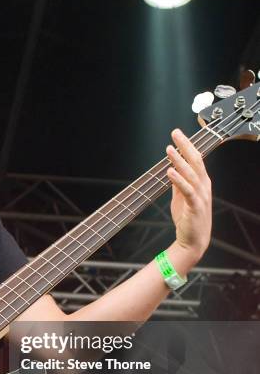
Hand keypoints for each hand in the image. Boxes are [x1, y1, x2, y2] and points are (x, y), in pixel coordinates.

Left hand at [166, 128, 211, 264]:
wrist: (192, 241)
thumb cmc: (187, 219)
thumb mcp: (180, 197)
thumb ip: (178, 183)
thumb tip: (172, 169)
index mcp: (201, 183)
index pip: (195, 160)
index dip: (187, 146)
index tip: (178, 134)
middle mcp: (204, 186)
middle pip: (196, 161)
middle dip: (186, 146)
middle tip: (175, 133)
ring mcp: (201, 195)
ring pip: (191, 173)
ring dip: (179, 160)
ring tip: (169, 149)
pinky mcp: (195, 206)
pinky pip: (187, 190)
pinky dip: (178, 179)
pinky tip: (170, 171)